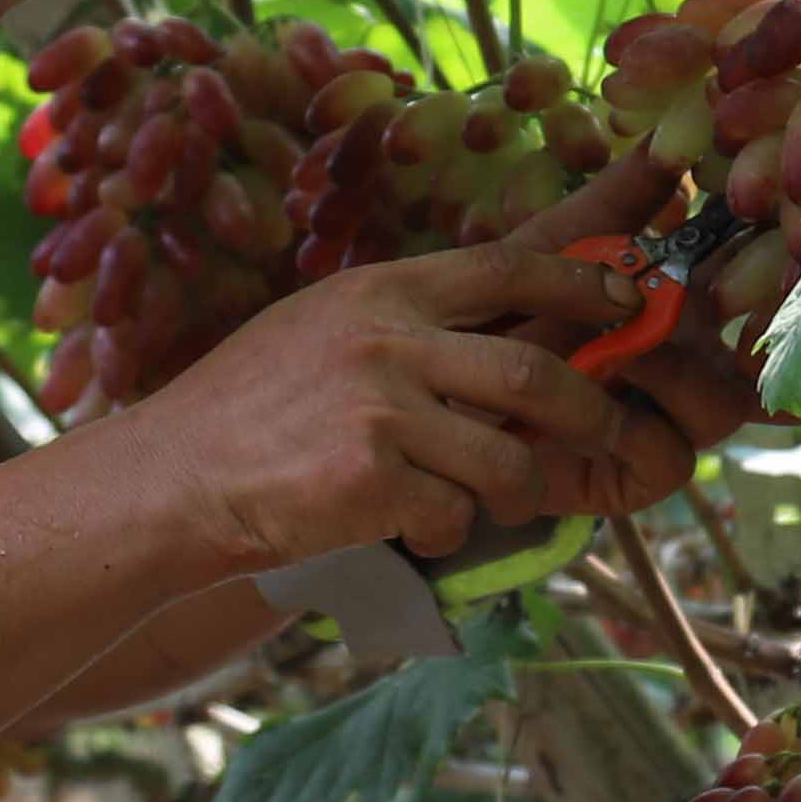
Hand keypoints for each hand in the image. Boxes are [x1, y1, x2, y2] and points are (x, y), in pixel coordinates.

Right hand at [114, 230, 652, 573]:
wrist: (173, 477)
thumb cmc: (248, 407)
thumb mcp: (322, 326)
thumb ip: (405, 321)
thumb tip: (504, 324)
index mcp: (381, 290)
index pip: (507, 268)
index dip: (581, 283)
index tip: (628, 299)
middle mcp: (386, 341)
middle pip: (532, 373)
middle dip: (588, 413)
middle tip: (607, 433)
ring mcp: (378, 411)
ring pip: (507, 459)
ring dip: (519, 493)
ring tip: (495, 503)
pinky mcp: (368, 480)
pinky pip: (453, 515)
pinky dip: (448, 533)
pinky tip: (414, 531)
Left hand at [483, 157, 766, 520]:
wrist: (431, 390)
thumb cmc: (499, 307)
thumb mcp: (554, 243)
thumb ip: (617, 198)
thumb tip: (674, 134)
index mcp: (690, 303)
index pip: (758, 278)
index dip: (774, 256)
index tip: (769, 220)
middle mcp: (697, 361)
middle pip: (761, 346)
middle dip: (738, 312)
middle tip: (704, 281)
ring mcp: (674, 420)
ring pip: (723, 403)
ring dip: (677, 368)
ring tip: (628, 341)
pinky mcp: (640, 474)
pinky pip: (669, 457)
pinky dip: (637, 427)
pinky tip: (599, 396)